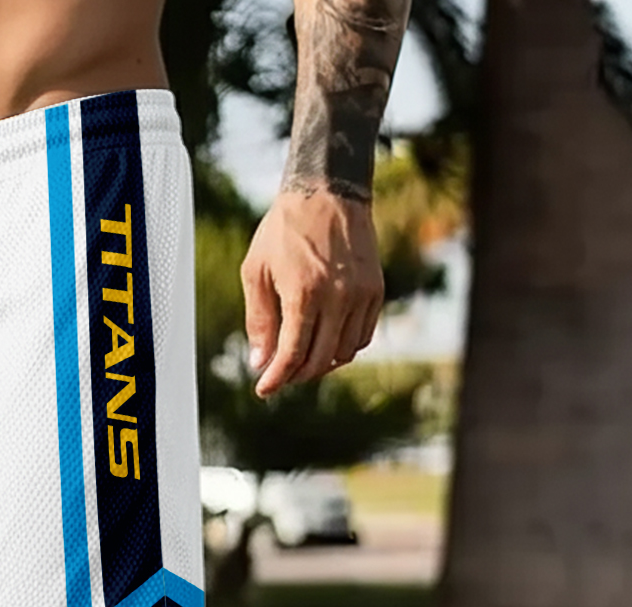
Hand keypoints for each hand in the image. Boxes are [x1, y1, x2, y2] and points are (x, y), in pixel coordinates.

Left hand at [240, 190, 384, 398]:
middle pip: (319, 360)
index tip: (264, 390)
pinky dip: (343, 348)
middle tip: (280, 375)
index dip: (276, 379)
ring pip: (343, 354)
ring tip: (301, 359)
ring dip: (320, 364)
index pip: (292, 355)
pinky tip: (325, 342)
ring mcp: (361, 295)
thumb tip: (260, 363)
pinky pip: (362, 337)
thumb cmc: (285, 229)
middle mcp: (338, 297)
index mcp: (304, 293)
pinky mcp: (375, 290)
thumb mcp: (256, 271)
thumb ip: (259, 320)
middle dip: (296, 375)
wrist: (328, 191)